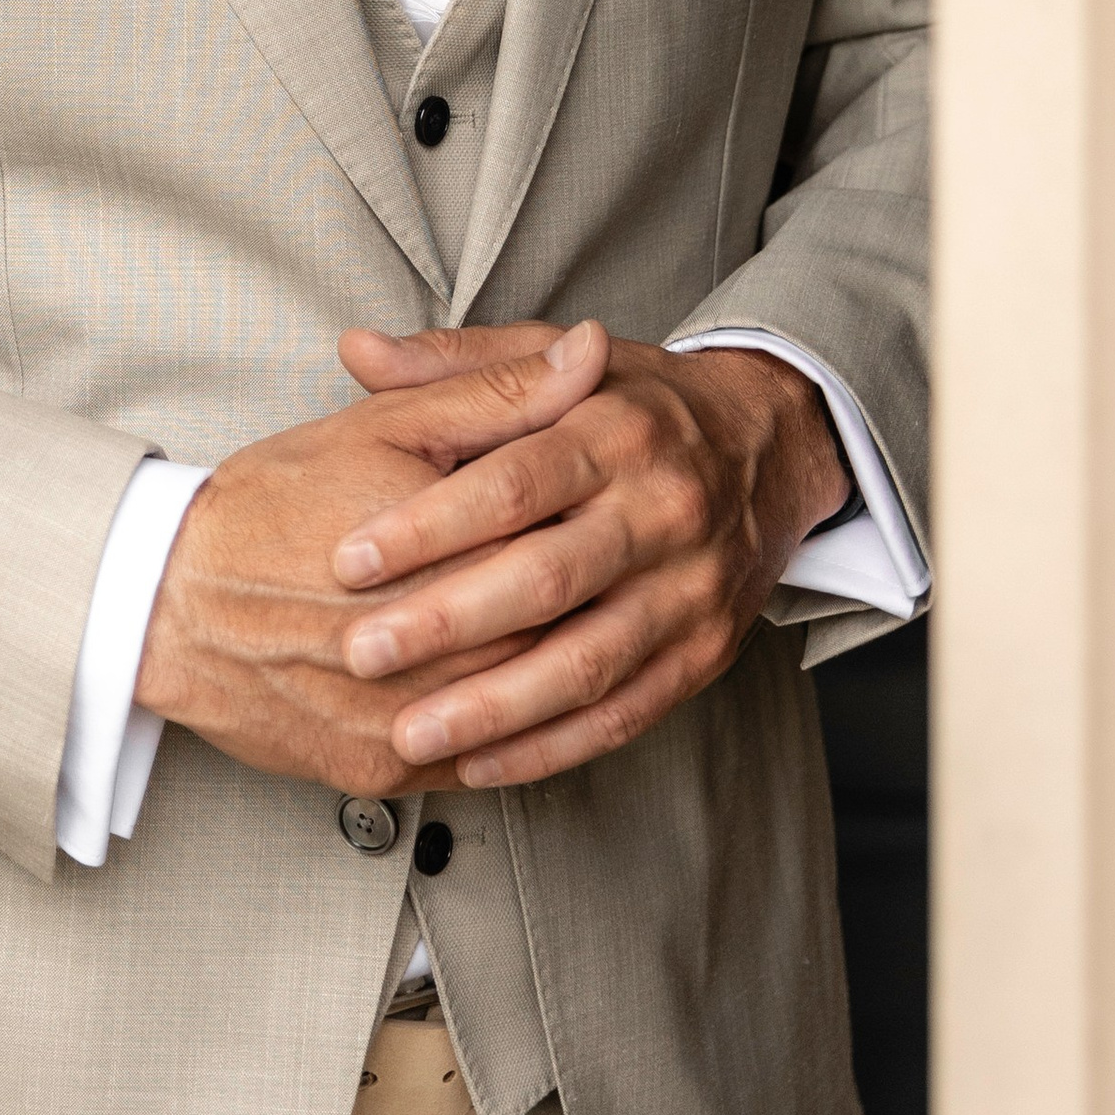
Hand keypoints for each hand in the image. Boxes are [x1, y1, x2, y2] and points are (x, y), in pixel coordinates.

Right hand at [135, 328, 609, 794]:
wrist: (168, 601)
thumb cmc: (275, 501)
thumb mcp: (386, 424)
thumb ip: (499, 390)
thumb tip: (592, 351)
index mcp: (449, 543)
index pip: (567, 536)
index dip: (605, 516)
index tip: (623, 500)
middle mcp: (436, 644)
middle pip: (557, 627)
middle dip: (595, 599)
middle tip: (619, 570)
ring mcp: (411, 718)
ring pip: (526, 706)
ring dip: (567, 674)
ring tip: (587, 632)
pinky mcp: (385, 770)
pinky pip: (478, 765)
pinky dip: (515, 736)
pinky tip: (530, 699)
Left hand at [327, 322, 849, 789]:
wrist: (765, 448)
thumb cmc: (633, 403)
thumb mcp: (554, 357)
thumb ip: (456, 363)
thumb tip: (358, 350)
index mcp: (617, 428)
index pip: (515, 482)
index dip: (429, 525)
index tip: (349, 559)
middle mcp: (663, 509)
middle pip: (548, 578)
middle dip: (447, 622)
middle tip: (360, 653)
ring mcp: (691, 589)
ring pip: (587, 663)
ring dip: (494, 708)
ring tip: (409, 733)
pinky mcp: (706, 652)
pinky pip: (625, 713)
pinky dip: (551, 747)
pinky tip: (480, 764)